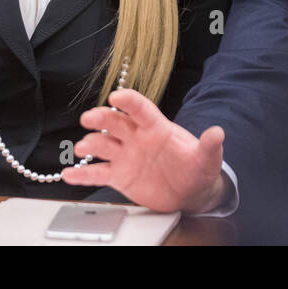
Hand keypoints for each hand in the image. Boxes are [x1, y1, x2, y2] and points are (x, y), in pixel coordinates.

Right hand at [61, 88, 227, 212]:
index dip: (129, 101)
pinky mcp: (119, 176)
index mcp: (156, 128)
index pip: (140, 109)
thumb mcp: (207, 159)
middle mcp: (136, 138)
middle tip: (89, 118)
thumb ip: (209, 146)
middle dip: (101, 118)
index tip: (116, 96)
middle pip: (114, 123)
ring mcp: (125, 156)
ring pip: (102, 146)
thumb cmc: (196, 169)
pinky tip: (69, 174)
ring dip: (90, 144)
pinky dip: (82, 174)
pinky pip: (97, 173)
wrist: (190, 192)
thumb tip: (218, 132)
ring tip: (82, 148)